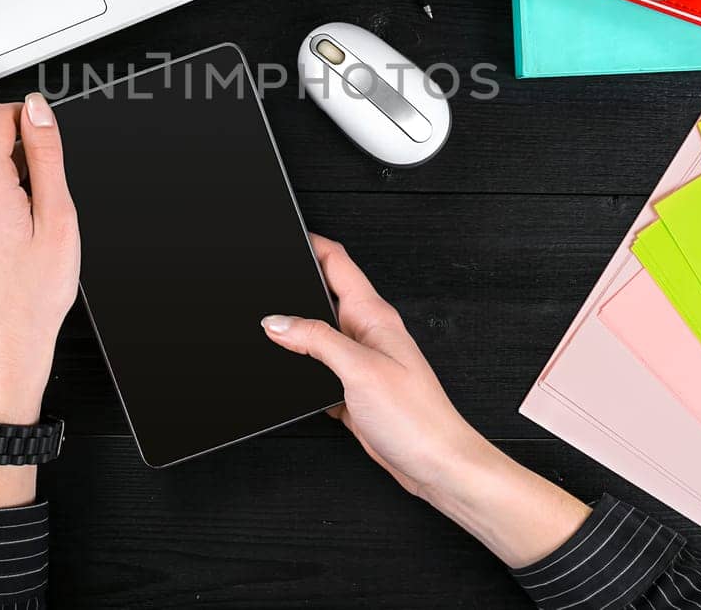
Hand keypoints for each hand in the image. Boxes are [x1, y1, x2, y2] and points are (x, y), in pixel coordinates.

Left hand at [0, 94, 77, 509]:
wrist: (9, 336)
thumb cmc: (35, 289)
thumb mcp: (57, 214)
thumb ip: (46, 153)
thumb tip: (38, 109)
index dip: (27, 116)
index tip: (45, 133)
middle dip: (25, 163)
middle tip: (46, 205)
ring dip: (14, 185)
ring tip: (31, 228)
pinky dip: (1, 202)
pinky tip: (16, 237)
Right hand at [262, 236, 589, 567]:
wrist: (436, 465)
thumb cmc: (417, 417)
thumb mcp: (359, 369)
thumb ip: (316, 340)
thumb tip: (277, 321)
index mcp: (373, 315)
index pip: (337, 262)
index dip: (311, 242)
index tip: (283, 236)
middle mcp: (367, 333)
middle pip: (323, 295)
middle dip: (293, 287)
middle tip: (263, 284)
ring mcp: (360, 363)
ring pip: (317, 336)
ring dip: (294, 334)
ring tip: (268, 334)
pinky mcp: (353, 392)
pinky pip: (318, 371)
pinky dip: (300, 372)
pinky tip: (290, 379)